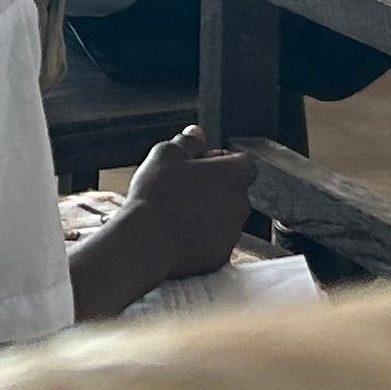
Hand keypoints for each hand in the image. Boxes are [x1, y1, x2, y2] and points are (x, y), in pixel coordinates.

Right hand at [121, 128, 255, 282]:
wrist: (146, 241)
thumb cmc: (157, 196)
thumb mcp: (166, 155)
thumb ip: (188, 141)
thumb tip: (197, 133)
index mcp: (234, 175)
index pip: (244, 161)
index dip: (222, 160)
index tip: (201, 163)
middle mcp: (241, 204)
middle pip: (234, 190)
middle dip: (214, 187)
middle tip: (184, 186)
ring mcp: (233, 232)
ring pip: (224, 216)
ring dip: (208, 212)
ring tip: (176, 211)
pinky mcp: (221, 256)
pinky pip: (215, 241)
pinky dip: (202, 236)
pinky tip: (178, 232)